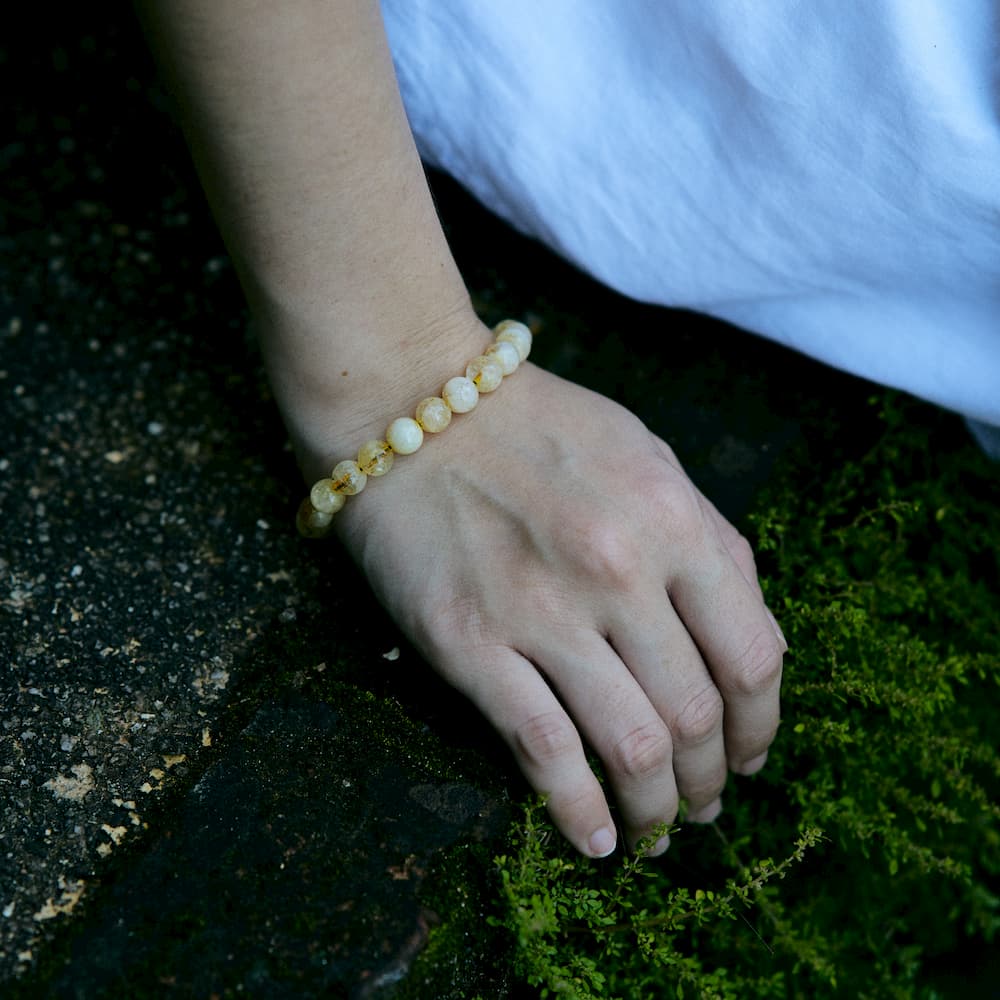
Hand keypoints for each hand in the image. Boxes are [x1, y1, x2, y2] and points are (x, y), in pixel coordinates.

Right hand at [332, 361, 785, 856]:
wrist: (412, 405)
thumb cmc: (536, 430)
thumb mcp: (646, 458)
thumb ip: (706, 541)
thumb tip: (747, 639)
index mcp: (674, 522)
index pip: (753, 656)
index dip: (762, 726)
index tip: (751, 756)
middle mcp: (619, 571)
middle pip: (698, 715)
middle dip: (711, 780)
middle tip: (703, 804)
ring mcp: (543, 611)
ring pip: (632, 746)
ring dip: (656, 809)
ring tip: (657, 830)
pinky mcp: (471, 643)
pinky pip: (543, 751)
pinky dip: (580, 811)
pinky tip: (594, 841)